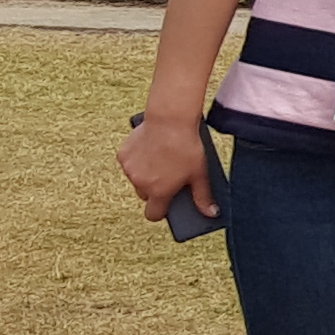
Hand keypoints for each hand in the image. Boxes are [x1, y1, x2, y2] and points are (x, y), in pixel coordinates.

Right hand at [119, 109, 214, 223]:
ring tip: (163, 159)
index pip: (153, 214)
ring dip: (146, 173)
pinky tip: (152, 148)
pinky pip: (130, 162)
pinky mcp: (123, 154)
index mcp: (158, 192)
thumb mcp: (200, 173)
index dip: (161, 211)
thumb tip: (211, 214)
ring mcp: (129, 169)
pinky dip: (138, 158)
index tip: (168, 204)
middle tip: (169, 176)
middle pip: (145, 195)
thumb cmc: (187, 147)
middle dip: (154, 189)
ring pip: (136, 178)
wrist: (170, 120)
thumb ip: (203, 196)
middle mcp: (140, 183)